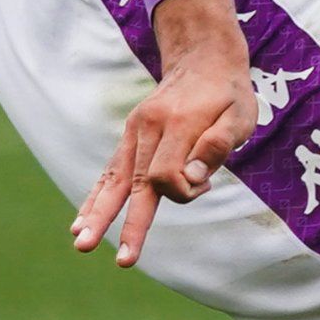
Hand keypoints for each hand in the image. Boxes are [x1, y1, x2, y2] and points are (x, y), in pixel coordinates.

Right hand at [71, 0, 255, 268]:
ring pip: (113, 180)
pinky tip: (80, 221)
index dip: (183, 190)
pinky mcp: (129, 138)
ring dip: (98, 214)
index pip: (166, 174)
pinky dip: (96, 197)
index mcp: (177, 124)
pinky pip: (110, 172)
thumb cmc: (228, 94)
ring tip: (80, 242)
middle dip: (126, 224)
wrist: (202, 59)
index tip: (204, 184)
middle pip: (132, 184)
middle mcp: (147, 129)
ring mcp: (134, 133)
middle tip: (122, 260)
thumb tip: (193, 178)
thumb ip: (218, 145)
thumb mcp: (239, 115)